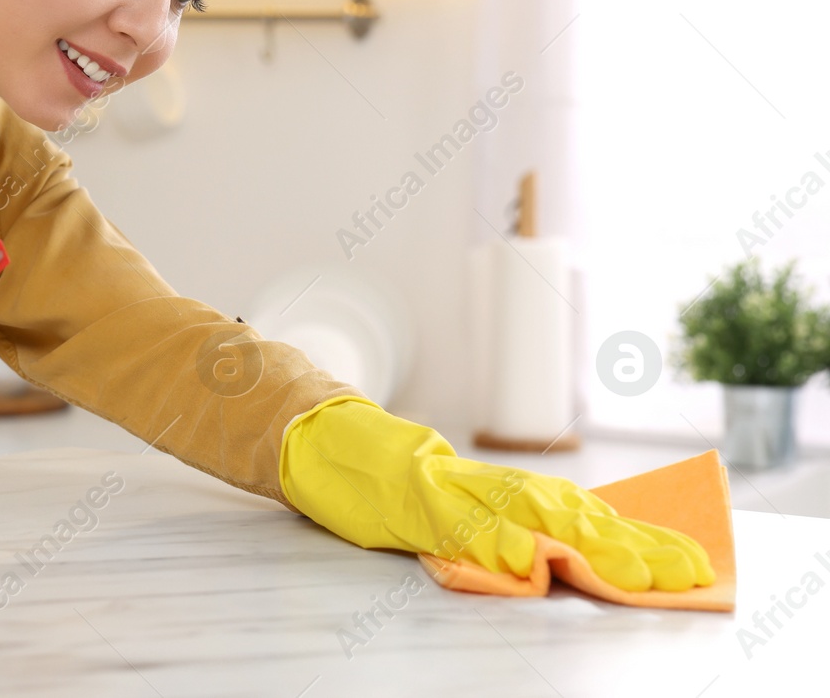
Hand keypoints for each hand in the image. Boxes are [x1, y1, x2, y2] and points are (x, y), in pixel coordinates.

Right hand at [277, 397, 715, 592]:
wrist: (327, 443)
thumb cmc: (393, 484)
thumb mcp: (457, 507)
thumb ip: (505, 529)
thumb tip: (558, 559)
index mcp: (502, 489)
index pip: (583, 513)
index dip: (638, 537)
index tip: (690, 562)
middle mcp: (487, 485)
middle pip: (572, 513)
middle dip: (630, 545)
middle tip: (683, 572)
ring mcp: (453, 491)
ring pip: (530, 515)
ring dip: (585, 546)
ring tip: (631, 574)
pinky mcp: (415, 502)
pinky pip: (462, 527)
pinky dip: (497, 545)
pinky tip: (529, 564)